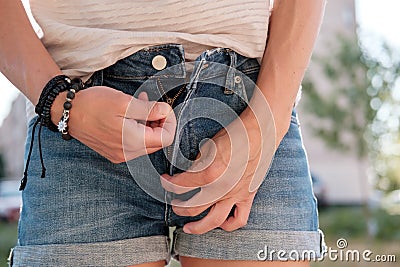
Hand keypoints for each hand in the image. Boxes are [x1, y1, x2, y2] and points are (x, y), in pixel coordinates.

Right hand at [51, 86, 175, 162]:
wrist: (66, 112)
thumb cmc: (93, 105)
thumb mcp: (124, 103)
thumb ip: (149, 110)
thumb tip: (166, 111)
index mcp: (133, 142)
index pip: (167, 138)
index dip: (170, 121)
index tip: (163, 107)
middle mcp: (128, 154)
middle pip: (158, 141)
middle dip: (159, 122)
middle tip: (152, 104)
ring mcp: (120, 155)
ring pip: (146, 142)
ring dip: (148, 123)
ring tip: (140, 104)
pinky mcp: (113, 152)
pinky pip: (133, 143)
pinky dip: (137, 128)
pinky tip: (130, 114)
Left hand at [161, 104, 275, 234]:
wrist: (259, 134)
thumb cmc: (234, 136)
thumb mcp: (207, 147)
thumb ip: (197, 165)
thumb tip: (189, 174)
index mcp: (209, 173)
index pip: (181, 185)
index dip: (169, 184)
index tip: (164, 181)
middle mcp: (221, 188)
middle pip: (193, 207)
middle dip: (179, 207)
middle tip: (175, 205)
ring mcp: (235, 194)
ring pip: (214, 220)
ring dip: (198, 226)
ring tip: (189, 227)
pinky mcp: (247, 196)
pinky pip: (239, 219)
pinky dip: (229, 224)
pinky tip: (220, 223)